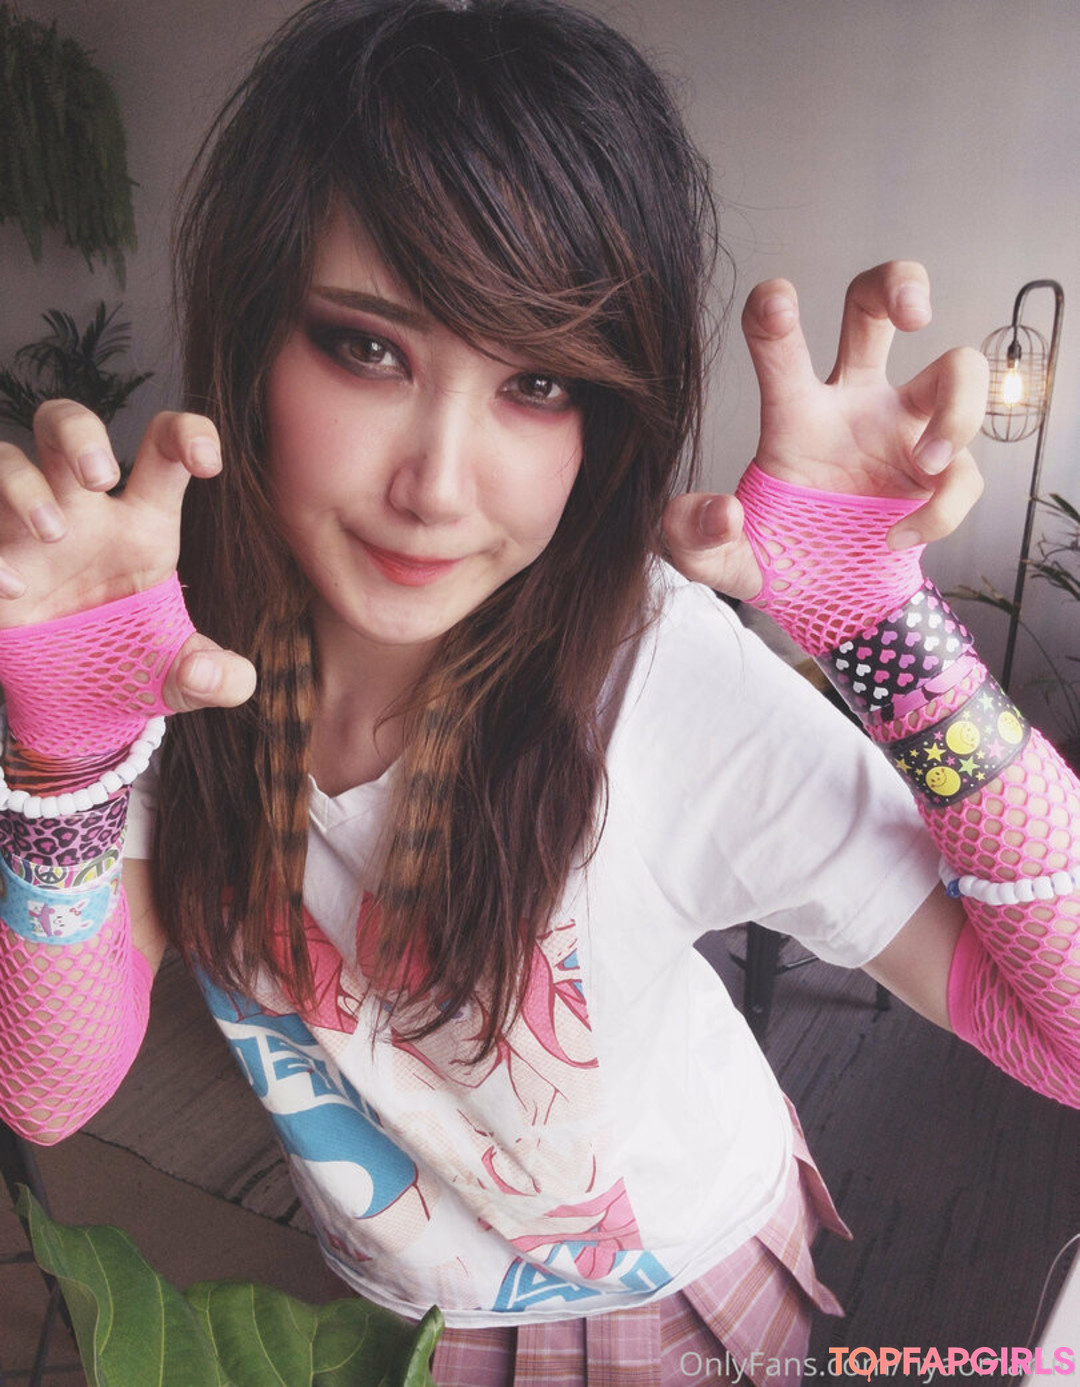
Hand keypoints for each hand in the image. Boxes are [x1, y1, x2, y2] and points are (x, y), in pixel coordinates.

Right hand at [0, 401, 254, 709]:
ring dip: (25, 485)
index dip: (188, 433)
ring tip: (54, 534)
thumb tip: (214, 675)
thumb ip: (218, 678)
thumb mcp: (187, 681)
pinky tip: (13, 588)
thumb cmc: (133, 666)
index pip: (162, 447)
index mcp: (142, 522)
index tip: (207, 461)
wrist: (75, 704)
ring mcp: (24, 529)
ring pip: (5, 459)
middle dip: (79, 434)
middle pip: (64, 422)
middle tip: (101, 479)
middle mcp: (81, 512)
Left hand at [664, 261, 988, 598]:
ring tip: (929, 462)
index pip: (779, 343)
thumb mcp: (715, 560)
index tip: (776, 300)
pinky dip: (942, 511)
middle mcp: (852, 403)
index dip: (773, 312)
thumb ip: (691, 538)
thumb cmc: (773, 557)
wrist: (825, 600)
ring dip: (958, 410)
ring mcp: (903, 431)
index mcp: (793, 411)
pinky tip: (902, 537)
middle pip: (875, 306)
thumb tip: (721, 513)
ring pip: (958, 369)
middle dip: (901, 282)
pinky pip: (965, 475)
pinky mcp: (942, 474)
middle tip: (914, 313)